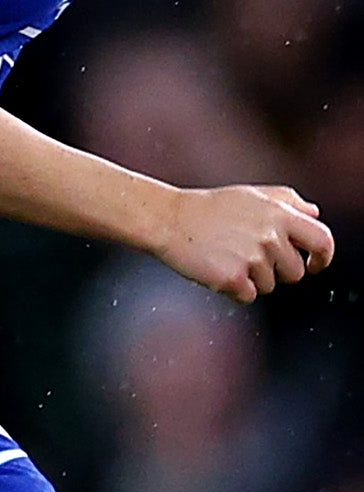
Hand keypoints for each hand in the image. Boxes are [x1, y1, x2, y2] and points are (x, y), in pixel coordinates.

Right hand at [155, 182, 331, 302]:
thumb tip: (314, 215)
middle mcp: (270, 237)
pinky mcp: (232, 278)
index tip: (315, 264)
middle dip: (278, 271)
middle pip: (295, 273)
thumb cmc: (209, 208)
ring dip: (253, 279)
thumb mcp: (253, 194)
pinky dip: (235, 289)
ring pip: (270, 286)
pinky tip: (219, 271)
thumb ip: (289, 202)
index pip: (322, 241)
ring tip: (229, 259)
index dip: (323, 257)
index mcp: (281, 215)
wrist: (168, 220)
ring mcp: (252, 259)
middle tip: (252, 259)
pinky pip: (248, 296)